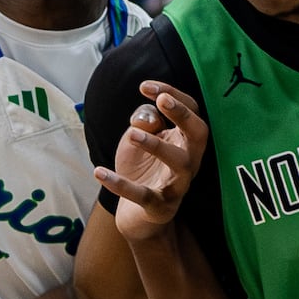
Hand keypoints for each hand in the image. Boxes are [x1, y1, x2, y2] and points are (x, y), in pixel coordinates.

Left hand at [95, 83, 208, 245]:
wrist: (136, 213)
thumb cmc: (143, 168)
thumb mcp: (139, 136)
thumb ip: (144, 120)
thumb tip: (147, 117)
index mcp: (186, 140)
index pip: (191, 111)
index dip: (172, 94)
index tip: (145, 86)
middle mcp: (189, 161)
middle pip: (199, 134)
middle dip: (183, 114)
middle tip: (162, 100)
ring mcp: (177, 185)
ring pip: (179, 164)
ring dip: (157, 146)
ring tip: (132, 134)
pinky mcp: (160, 207)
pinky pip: (143, 196)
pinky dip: (120, 185)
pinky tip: (99, 172)